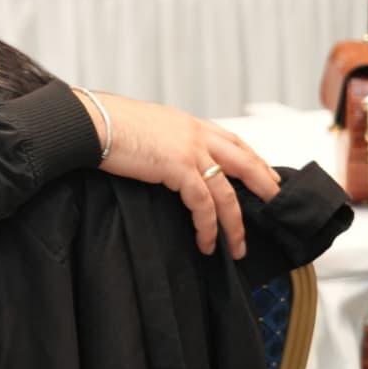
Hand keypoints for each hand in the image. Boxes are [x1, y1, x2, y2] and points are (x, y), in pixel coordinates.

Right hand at [77, 91, 280, 259]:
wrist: (91, 121)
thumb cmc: (106, 123)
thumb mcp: (146, 126)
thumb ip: (164, 139)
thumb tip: (163, 156)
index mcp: (189, 123)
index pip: (233, 141)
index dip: (254, 160)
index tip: (265, 176)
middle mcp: (197, 134)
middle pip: (246, 163)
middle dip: (265, 187)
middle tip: (276, 207)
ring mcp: (191, 151)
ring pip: (228, 193)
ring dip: (235, 224)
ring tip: (238, 246)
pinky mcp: (178, 168)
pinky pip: (204, 204)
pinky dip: (209, 227)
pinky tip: (207, 242)